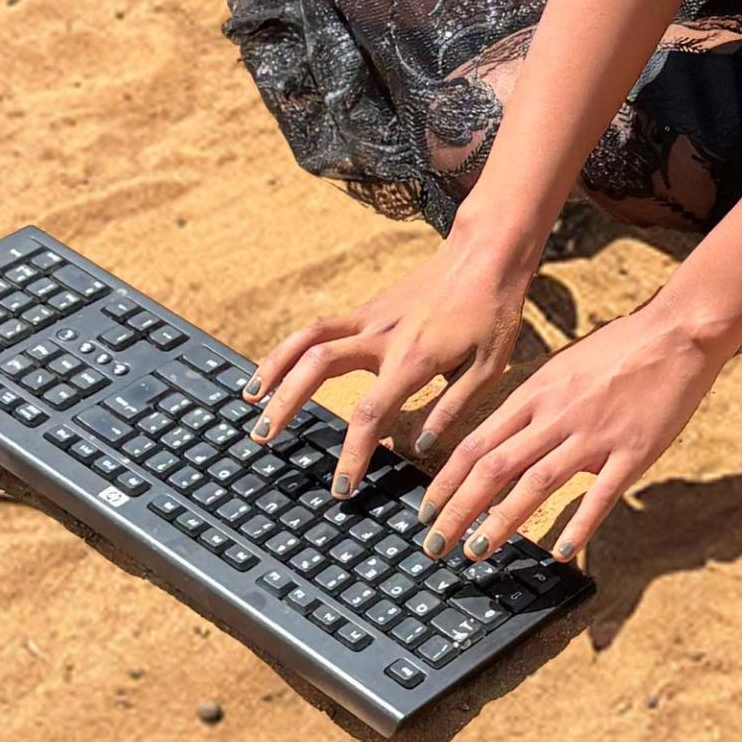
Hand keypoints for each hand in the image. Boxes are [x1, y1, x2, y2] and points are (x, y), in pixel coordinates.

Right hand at [249, 238, 539, 503]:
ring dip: (273, 368)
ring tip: (249, 400)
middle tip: (263, 439)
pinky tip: (278, 370)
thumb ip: (452, 409)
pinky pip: (319, 329)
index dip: (352, 454)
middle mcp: (381, 336)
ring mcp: (369, 317)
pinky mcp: (367, 308)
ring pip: (307, 339)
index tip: (341, 487)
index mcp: (413, 359)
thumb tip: (419, 449)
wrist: (485, 254)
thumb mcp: (488, 369)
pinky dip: (291, 349)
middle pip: (317, 366)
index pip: (370, 413)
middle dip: (286, 404)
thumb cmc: (492, 313)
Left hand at [414, 297, 727, 571]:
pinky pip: (600, 495)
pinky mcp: (632, 452)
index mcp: (536, 393)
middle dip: (459, 510)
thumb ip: (535, 404)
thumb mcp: (562, 367)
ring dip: (502, 522)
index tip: (427, 509)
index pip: (477, 443)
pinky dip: (578, 526)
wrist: (676, 332)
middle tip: (435, 543)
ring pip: (536, 483)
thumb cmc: (620, 347)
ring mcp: (593, 435)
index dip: (446, 480)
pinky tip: (560, 553)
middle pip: (494, 467)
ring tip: (477, 551)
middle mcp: (556, 415)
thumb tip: (509, 439)